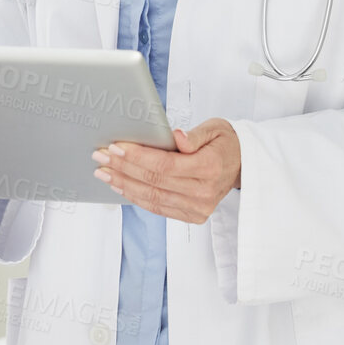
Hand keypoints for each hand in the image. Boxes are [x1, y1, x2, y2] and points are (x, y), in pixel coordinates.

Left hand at [92, 118, 241, 223]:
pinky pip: (158, 208)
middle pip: (153, 181)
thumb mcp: (215, 129)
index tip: (115, 147)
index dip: (136, 157)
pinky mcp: (193, 215)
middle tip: (100, 157)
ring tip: (104, 172)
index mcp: (209, 168)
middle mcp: (203, 192)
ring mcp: (198, 208)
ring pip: (152, 198)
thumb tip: (176, 136)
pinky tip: (121, 186)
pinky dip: (136, 197)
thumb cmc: (226, 144)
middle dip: (122, 168)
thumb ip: (194, 134)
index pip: (164, 165)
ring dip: (124, 184)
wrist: (243, 166)